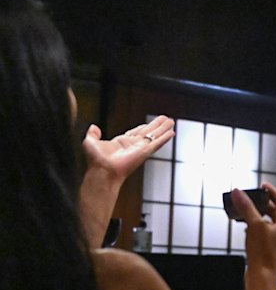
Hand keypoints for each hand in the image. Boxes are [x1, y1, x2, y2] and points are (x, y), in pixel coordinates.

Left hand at [79, 115, 174, 247]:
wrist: (103, 170)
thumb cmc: (96, 161)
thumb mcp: (90, 143)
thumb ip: (92, 134)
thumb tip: (93, 127)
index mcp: (122, 143)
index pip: (135, 132)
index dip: (143, 127)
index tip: (148, 123)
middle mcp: (133, 145)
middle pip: (148, 132)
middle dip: (157, 126)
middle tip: (165, 119)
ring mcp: (140, 148)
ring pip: (155, 135)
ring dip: (163, 128)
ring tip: (171, 121)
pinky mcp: (145, 151)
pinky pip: (157, 143)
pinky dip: (165, 137)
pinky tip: (172, 132)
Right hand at [233, 181, 275, 276]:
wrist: (262, 277)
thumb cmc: (262, 253)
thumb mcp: (254, 225)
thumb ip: (246, 207)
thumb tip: (238, 192)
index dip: (272, 192)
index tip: (263, 185)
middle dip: (264, 204)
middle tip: (252, 198)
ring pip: (272, 222)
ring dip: (260, 216)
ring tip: (248, 211)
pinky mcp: (275, 249)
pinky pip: (268, 233)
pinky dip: (259, 227)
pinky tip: (248, 228)